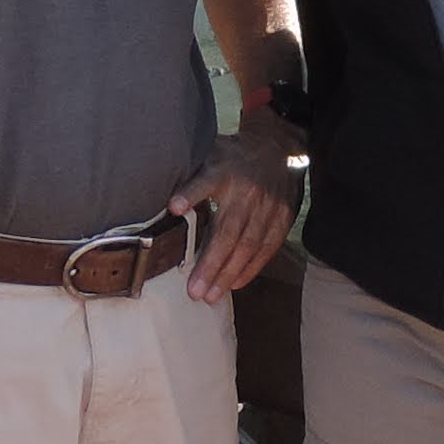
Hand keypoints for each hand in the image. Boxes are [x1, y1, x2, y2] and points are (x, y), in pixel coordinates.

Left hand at [174, 144, 298, 301]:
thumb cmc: (235, 157)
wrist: (279, 147)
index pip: (204, 182)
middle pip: (228, 230)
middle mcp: (247, 190)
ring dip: (229, 273)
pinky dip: (251, 268)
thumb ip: (191, 175)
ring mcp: (268, 206)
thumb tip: (161, 202)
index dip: (190, 194)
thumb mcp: (211, 154)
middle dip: (211, 263)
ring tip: (211, 296)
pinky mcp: (282, 218)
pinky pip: (266, 248)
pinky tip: (235, 284)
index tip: (173, 207)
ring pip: (248, 245)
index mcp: (224, 171)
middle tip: (194, 290)